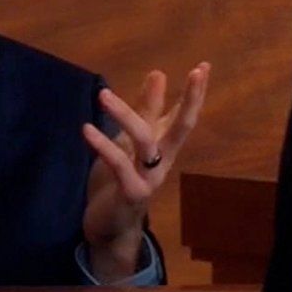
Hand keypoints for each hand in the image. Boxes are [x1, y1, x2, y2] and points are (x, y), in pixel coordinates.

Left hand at [81, 62, 210, 281]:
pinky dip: (103, 146)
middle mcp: (162, 161)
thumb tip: (158, 74)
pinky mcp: (131, 192)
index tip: (204, 66)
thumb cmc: (119, 180)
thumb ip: (144, 111)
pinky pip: (119, 165)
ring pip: (145, 140)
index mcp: (163, 147)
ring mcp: (149, 178)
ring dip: (125, 115)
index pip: (183, 116)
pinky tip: (87, 129)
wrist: (108, 225)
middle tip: (196, 73)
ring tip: (103, 94)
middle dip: (191, 100)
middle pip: (182, 127)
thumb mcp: (129, 141)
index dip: (194, 93)